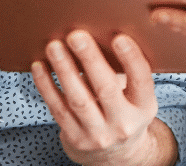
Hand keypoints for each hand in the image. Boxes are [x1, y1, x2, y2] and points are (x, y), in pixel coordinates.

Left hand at [31, 31, 175, 165]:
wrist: (116, 153)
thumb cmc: (126, 110)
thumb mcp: (138, 97)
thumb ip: (129, 72)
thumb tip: (106, 31)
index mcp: (144, 107)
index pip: (141, 80)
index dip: (131, 58)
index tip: (119, 37)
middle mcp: (123, 123)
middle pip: (105, 89)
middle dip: (89, 59)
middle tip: (76, 35)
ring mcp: (98, 134)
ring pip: (78, 99)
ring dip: (64, 70)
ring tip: (54, 46)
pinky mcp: (75, 138)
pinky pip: (57, 108)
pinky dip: (46, 85)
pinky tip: (40, 66)